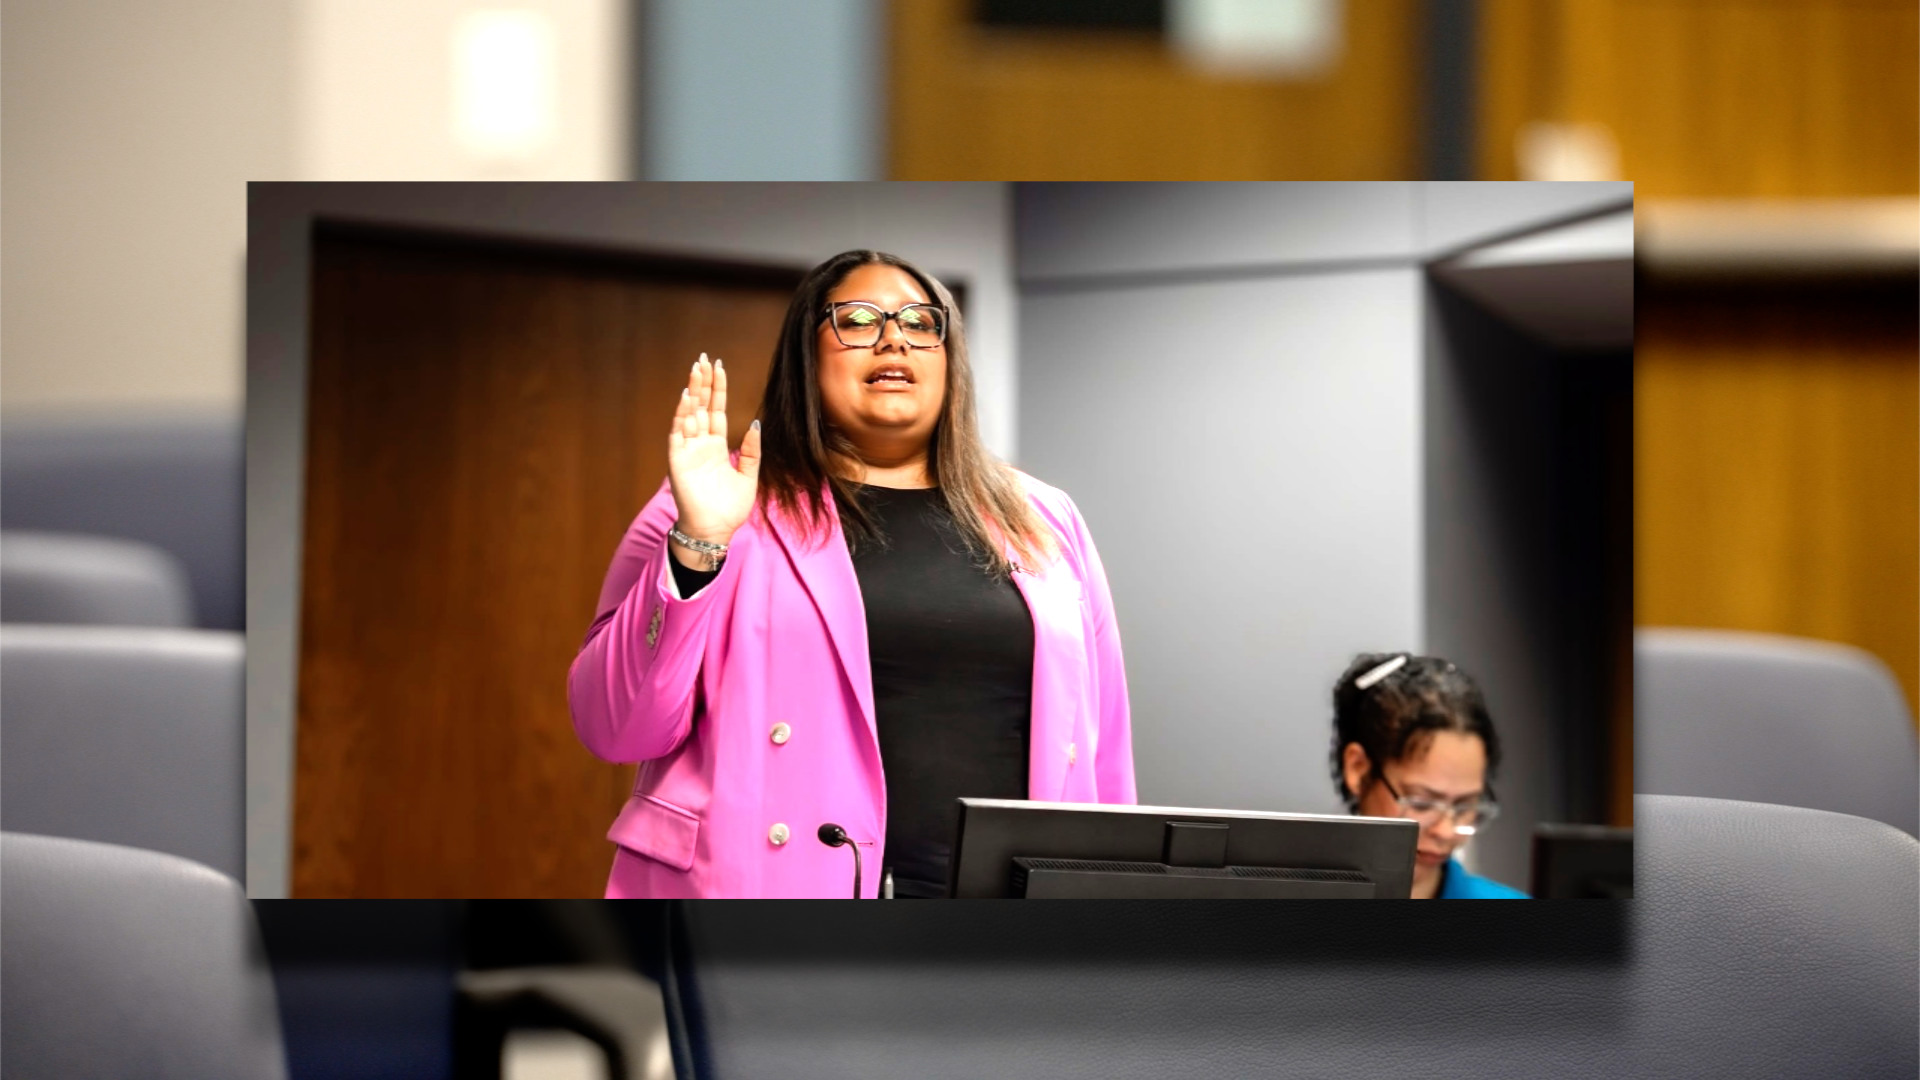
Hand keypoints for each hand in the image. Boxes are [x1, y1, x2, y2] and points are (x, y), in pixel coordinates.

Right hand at [666, 354, 760, 565]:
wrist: (715, 531)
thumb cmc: (730, 509)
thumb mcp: (749, 477)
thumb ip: (752, 451)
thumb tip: (756, 423)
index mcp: (717, 447)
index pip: (718, 411)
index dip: (719, 390)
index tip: (720, 367)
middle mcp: (701, 445)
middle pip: (703, 407)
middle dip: (704, 383)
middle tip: (705, 358)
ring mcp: (688, 451)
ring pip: (690, 414)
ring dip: (692, 393)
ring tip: (696, 370)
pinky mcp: (678, 460)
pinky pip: (678, 433)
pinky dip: (681, 415)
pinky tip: (686, 398)